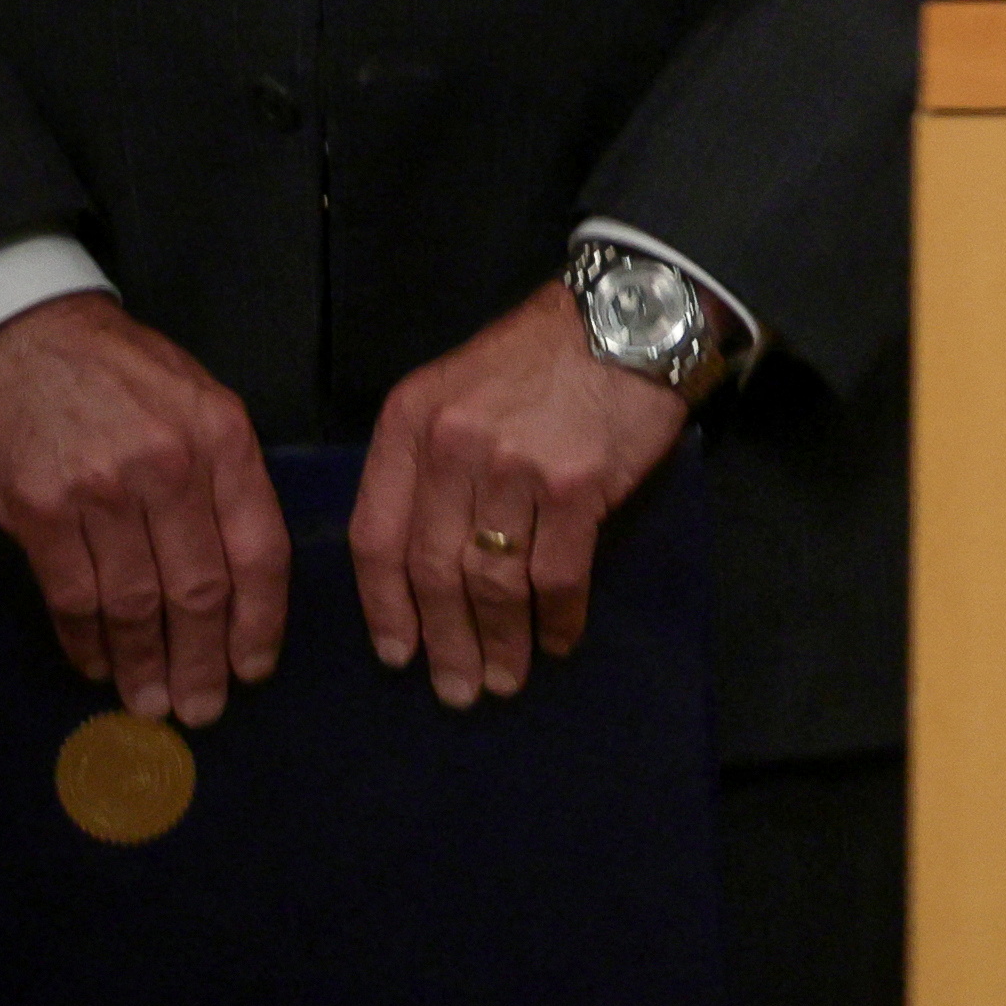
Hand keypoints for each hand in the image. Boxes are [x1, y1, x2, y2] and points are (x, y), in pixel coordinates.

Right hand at [0, 294, 288, 725]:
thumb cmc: (122, 372)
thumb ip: (228, 476)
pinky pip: (73, 594)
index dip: (261, 619)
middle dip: (204, 659)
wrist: (24, 336)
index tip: (255, 668)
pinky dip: (88, 639)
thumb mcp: (201, 401)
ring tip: (152, 702)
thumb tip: (247, 570)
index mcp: (224, 439)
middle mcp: (169, 467)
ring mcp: (101, 490)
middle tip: (204, 708)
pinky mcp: (39, 510)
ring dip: (145, 663)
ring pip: (134, 601)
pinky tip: (99, 664)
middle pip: (199, 587)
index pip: (259, 548)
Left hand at [345, 285, 688, 707]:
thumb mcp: (457, 389)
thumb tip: (424, 560)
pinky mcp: (578, 485)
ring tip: (505, 679)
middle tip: (456, 689)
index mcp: (411, 423)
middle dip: (443, 641)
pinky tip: (558, 640)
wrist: (629, 317)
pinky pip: (558, 572)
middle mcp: (453, 446)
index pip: (376, 536)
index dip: (383, 606)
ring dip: (498, 640)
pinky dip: (557, 617)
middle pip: (433, 569)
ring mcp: (516, 466)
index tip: (396, 653)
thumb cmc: (541, 356)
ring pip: (492, 580)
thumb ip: (428, 460)